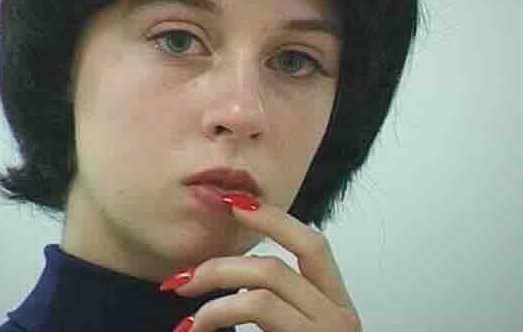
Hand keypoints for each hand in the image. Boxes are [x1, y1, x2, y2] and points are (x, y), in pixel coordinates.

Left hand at [161, 193, 361, 331]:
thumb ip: (273, 305)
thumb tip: (222, 281)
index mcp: (336, 305)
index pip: (313, 244)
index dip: (274, 218)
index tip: (234, 204)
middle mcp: (340, 316)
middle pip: (283, 260)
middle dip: (226, 260)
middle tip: (183, 278)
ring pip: (265, 286)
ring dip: (215, 292)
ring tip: (186, 314)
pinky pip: (256, 310)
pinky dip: (217, 315)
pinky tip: (197, 330)